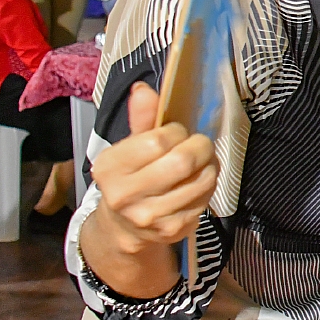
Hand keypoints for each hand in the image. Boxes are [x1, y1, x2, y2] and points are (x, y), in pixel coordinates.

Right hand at [89, 82, 216, 255]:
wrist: (124, 227)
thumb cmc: (130, 178)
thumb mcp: (129, 147)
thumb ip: (140, 119)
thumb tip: (143, 90)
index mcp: (110, 168)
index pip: (158, 140)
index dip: (176, 132)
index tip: (176, 133)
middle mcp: (125, 195)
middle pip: (182, 161)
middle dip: (199, 147)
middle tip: (199, 144)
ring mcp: (150, 216)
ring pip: (201, 180)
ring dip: (209, 165)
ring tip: (202, 162)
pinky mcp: (173, 229)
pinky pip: (205, 198)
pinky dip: (208, 186)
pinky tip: (197, 182)